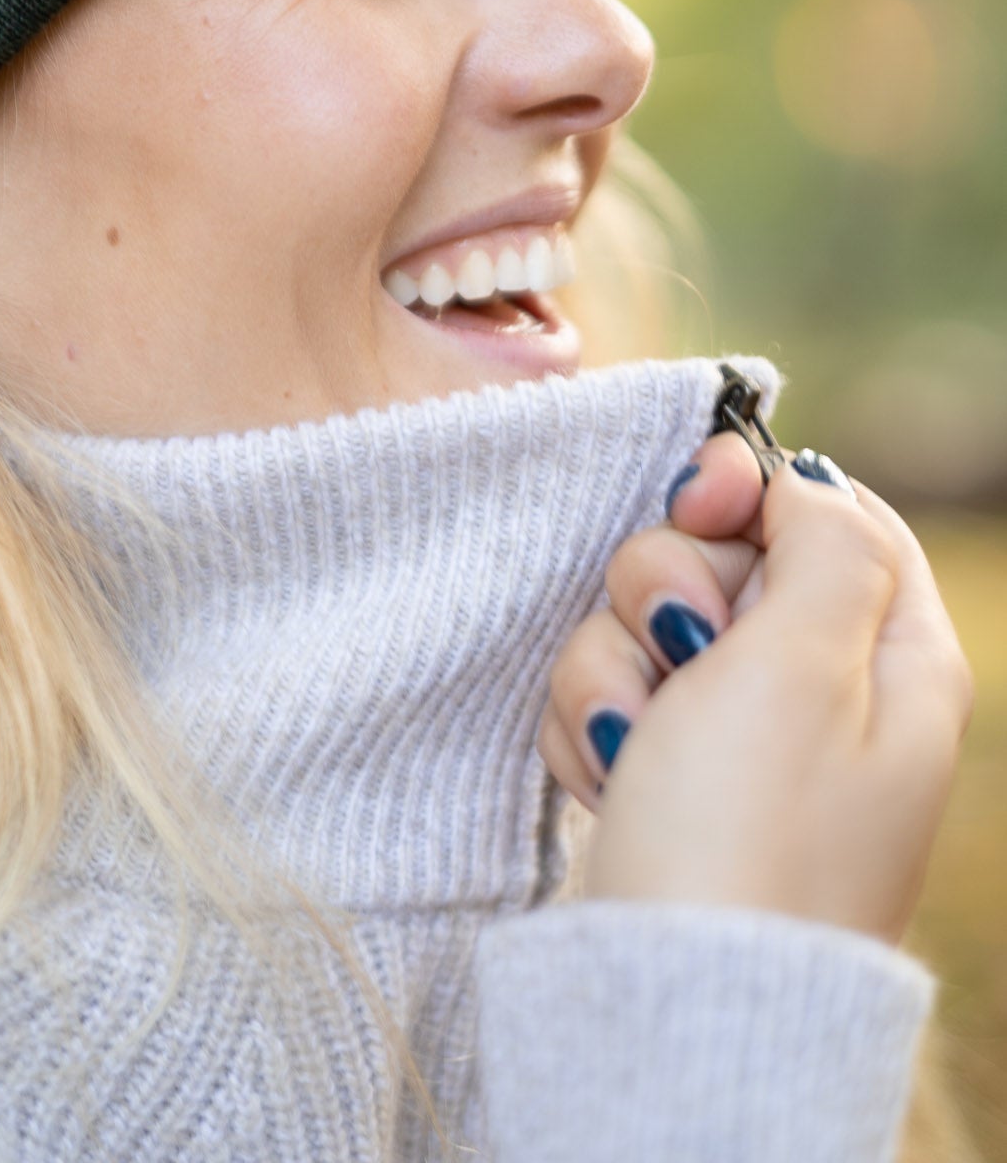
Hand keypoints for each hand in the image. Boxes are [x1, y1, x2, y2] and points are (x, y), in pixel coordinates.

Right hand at [538, 434, 974, 944]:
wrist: (673, 1002)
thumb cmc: (746, 830)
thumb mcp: (806, 663)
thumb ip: (822, 543)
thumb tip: (800, 485)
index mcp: (892, 656)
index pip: (828, 508)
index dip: (751, 489)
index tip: (697, 504)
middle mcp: (824, 691)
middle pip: (722, 557)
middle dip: (667, 588)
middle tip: (677, 647)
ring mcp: (740, 738)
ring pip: (644, 620)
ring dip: (615, 667)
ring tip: (634, 744)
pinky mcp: (668, 775)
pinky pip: (609, 692)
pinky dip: (594, 725)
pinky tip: (610, 778)